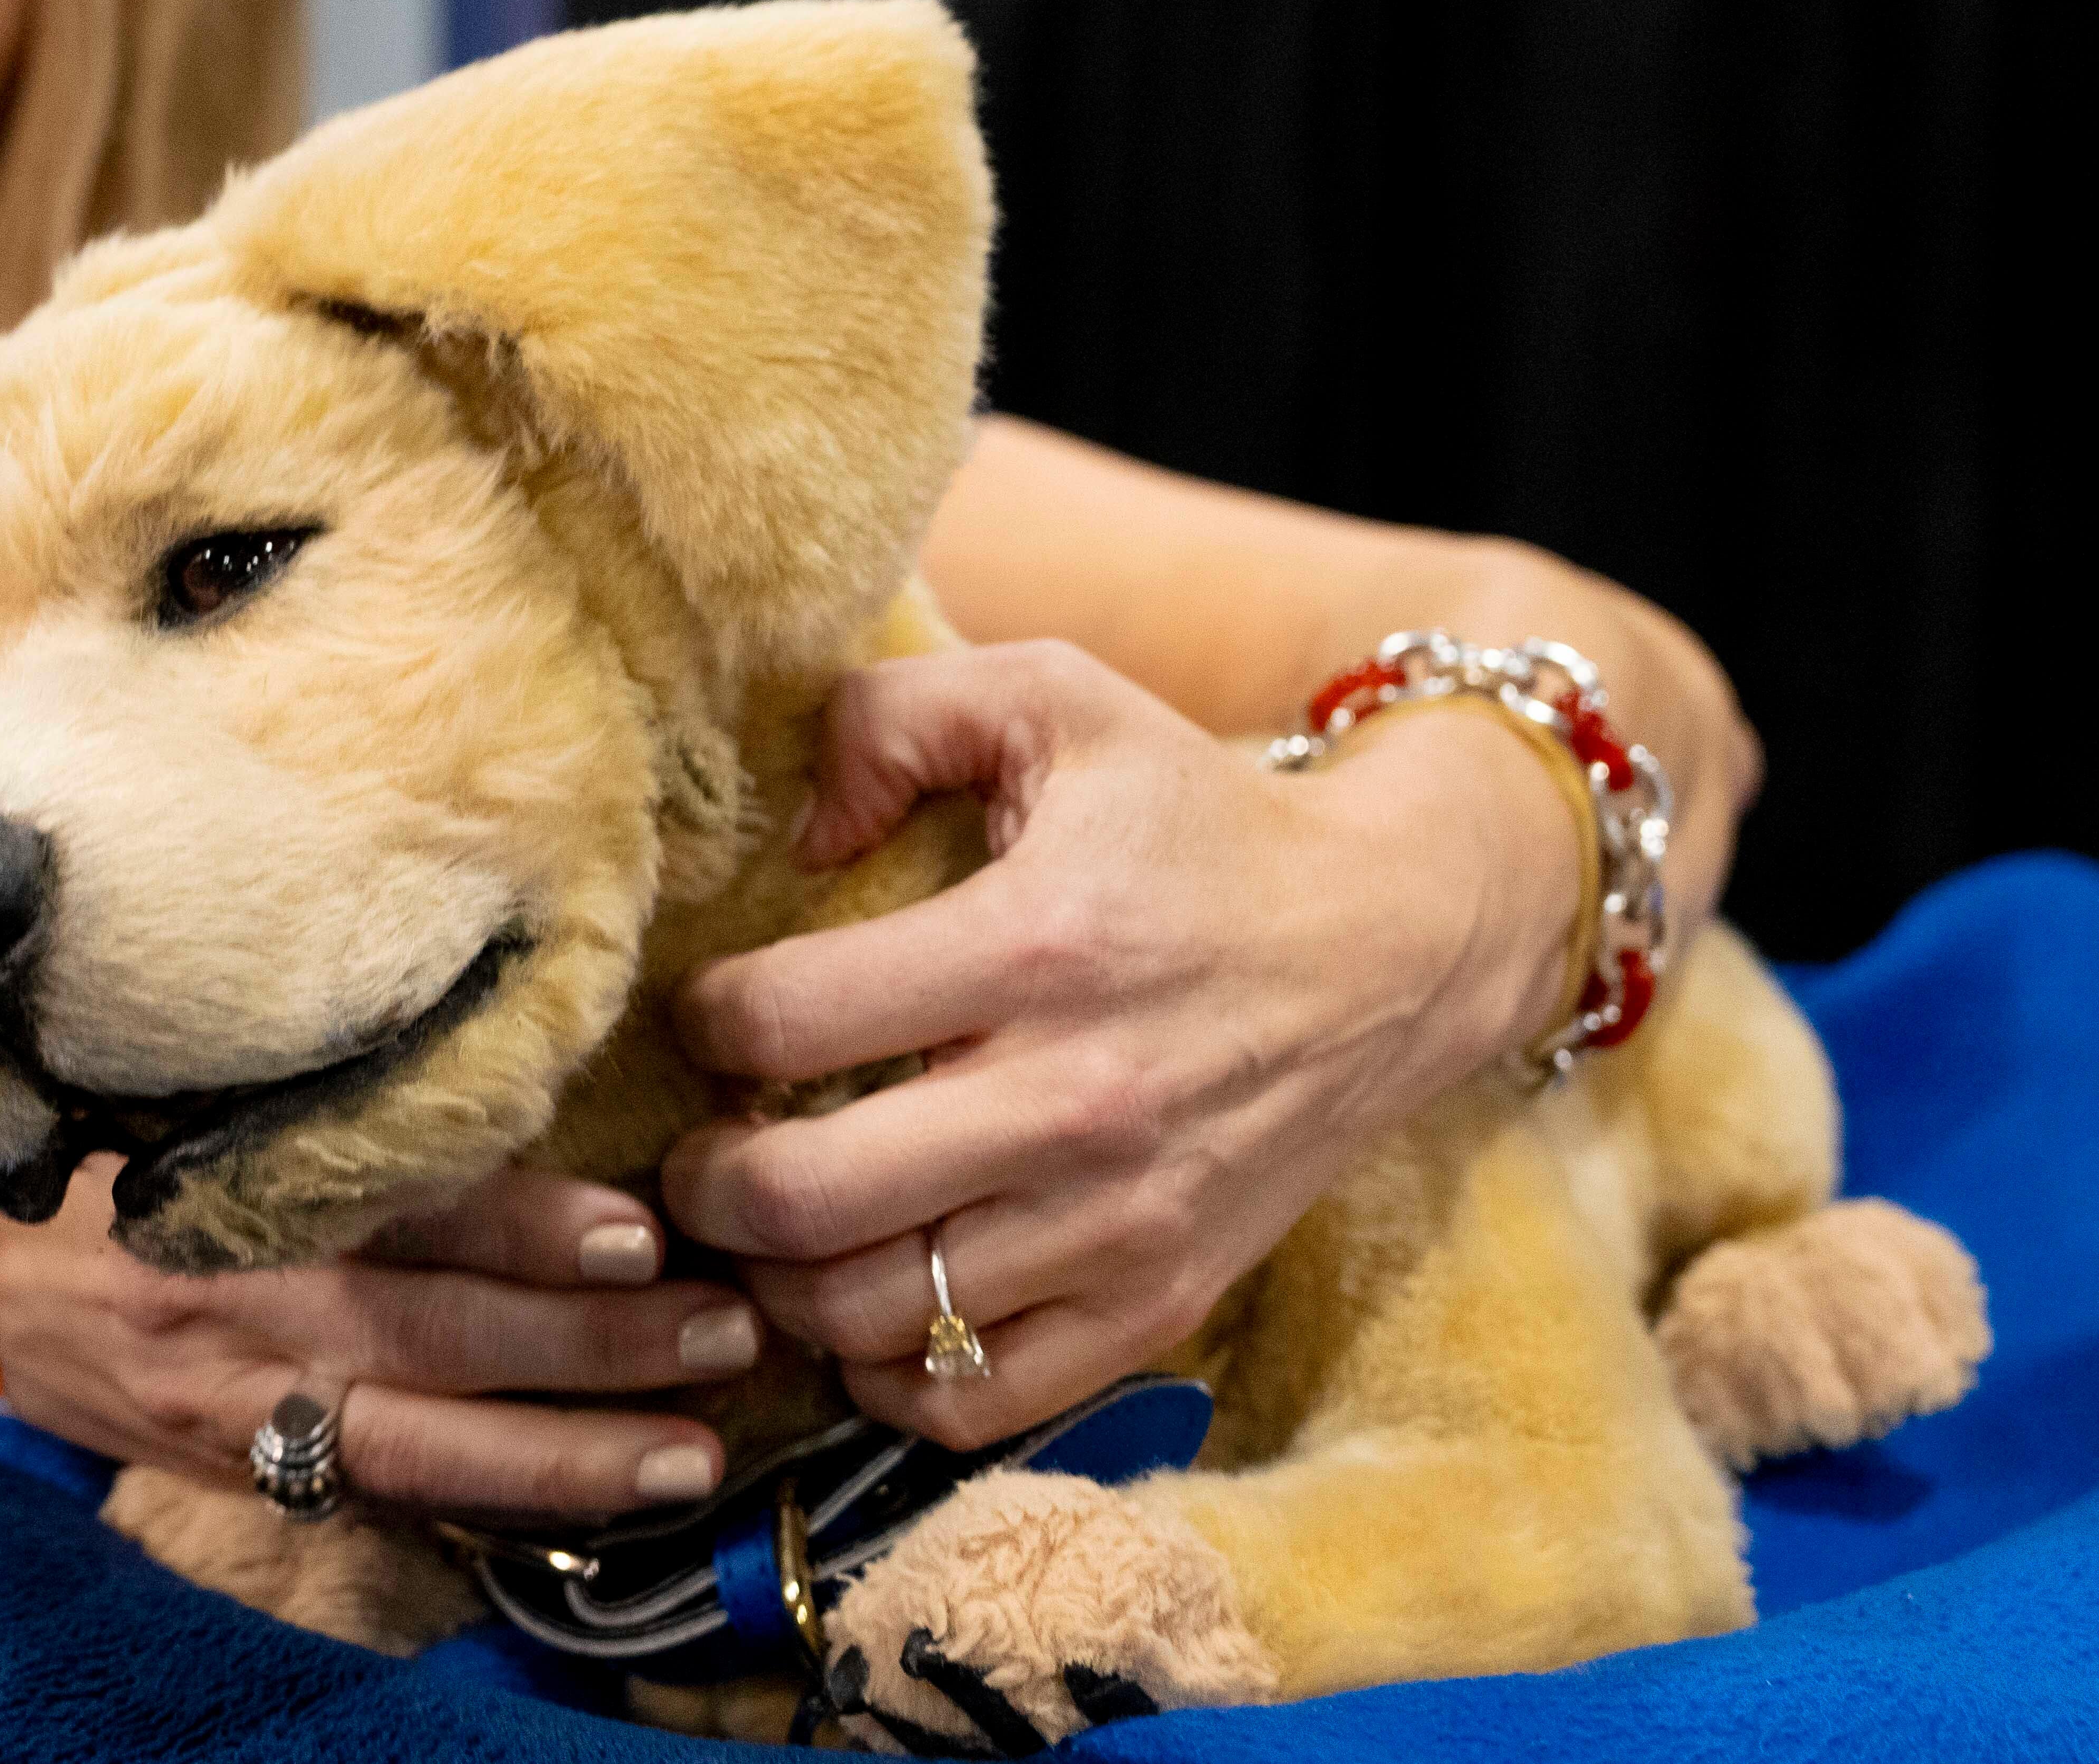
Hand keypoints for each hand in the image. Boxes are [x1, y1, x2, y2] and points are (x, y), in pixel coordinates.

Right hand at [0, 1161, 760, 1517]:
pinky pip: (379, 1501)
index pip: (401, 1208)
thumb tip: (503, 1059)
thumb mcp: (184, 1094)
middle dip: (590, 1346)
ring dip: (566, 1455)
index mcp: (234, 1189)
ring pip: (422, 1448)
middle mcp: (242, 1307)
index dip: (523, 1225)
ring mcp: (241, 1409)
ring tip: (693, 1450)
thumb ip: (321, 1094)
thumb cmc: (106, 1160)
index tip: (639, 1228)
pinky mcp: (240, 1475)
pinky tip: (595, 1510)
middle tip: (724, 1330)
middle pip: (435, 1336)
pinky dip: (489, 1509)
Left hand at [660, 640, 1574, 1447]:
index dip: (705, 1019)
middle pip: (800, 1201)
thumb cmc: (1199, 820)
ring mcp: (1120, 1223)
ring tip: (773, 1224)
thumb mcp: (1057, 698)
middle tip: (701, 1148)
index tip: (712, 1013)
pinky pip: (969, 1399)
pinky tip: (869, 1301)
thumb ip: (894, 714)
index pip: (782, 1021)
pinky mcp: (1158, 1304)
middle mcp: (1075, 1101)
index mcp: (1036, 945)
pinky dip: (885, 1373)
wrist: (1397, 946)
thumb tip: (797, 832)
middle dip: (702, 1183)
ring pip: (864, 1317)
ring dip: (777, 1283)